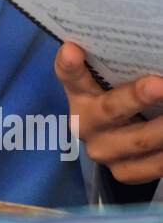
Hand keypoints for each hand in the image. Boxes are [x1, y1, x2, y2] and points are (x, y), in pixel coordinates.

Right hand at [55, 42, 162, 183]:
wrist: (119, 139)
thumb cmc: (121, 97)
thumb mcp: (114, 82)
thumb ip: (121, 70)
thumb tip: (150, 57)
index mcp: (80, 93)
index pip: (69, 75)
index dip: (70, 64)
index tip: (72, 51)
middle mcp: (85, 123)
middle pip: (110, 109)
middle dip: (137, 97)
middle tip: (159, 85)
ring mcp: (102, 150)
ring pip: (140, 140)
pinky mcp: (122, 172)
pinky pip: (153, 165)